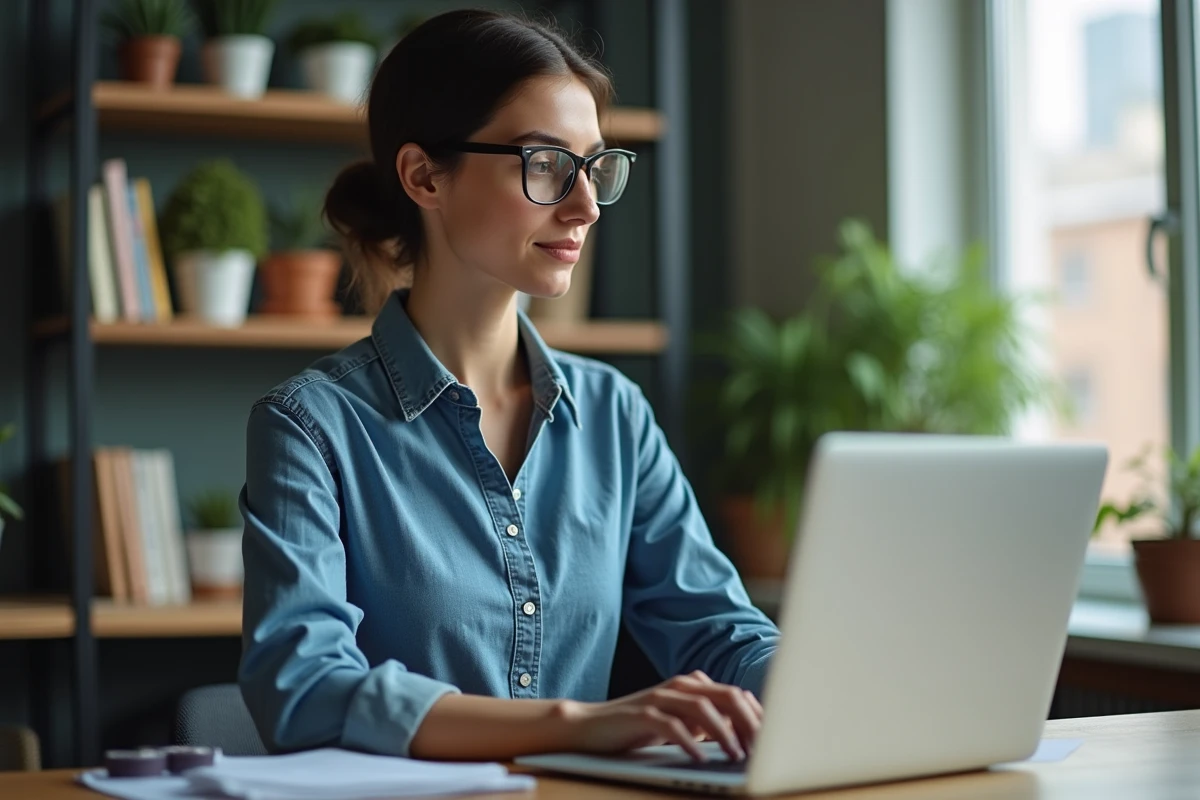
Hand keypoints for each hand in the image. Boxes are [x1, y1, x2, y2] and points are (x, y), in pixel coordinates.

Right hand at [555, 670, 763, 761]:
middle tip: (762, 749)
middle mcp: (680, 685)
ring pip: (703, 708)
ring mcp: (660, 697)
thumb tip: (745, 737)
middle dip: (750, 723)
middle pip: (727, 696)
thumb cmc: (639, 728)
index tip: (773, 741)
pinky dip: (689, 741)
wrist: (590, 726)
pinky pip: (671, 725)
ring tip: (736, 755)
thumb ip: (708, 723)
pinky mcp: (641, 714)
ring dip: (725, 733)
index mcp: (693, 685)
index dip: (758, 718)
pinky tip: (700, 757)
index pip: (736, 695)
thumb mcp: (680, 724)